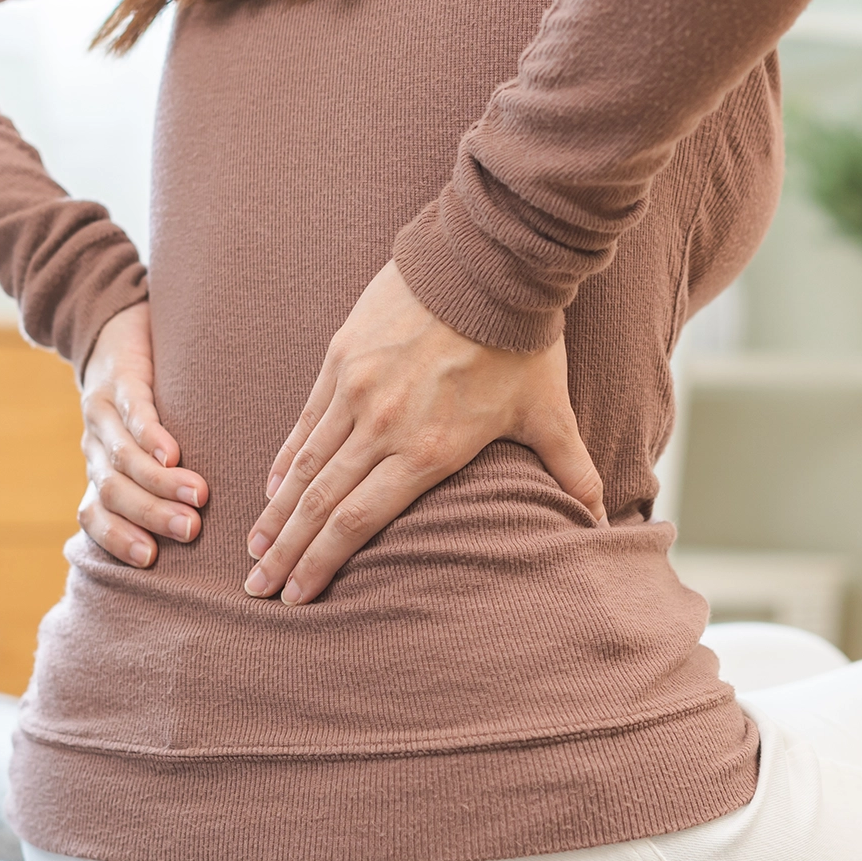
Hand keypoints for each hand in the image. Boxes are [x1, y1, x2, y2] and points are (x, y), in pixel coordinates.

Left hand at [77, 302, 207, 566]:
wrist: (113, 330)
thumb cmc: (143, 406)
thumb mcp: (140, 451)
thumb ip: (156, 488)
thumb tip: (200, 540)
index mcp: (98, 473)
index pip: (94, 517)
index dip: (116, 539)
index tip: (151, 561)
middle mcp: (93, 448)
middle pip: (112, 493)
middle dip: (150, 515)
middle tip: (190, 531)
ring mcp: (102, 414)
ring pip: (122, 458)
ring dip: (159, 482)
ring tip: (198, 497)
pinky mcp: (118, 380)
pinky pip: (132, 412)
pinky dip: (151, 436)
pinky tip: (174, 452)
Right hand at [246, 262, 606, 605]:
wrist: (489, 262)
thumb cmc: (523, 342)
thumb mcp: (550, 414)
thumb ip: (571, 473)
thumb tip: (607, 522)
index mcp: (428, 451)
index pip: (358, 523)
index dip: (323, 565)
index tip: (297, 598)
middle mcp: (383, 426)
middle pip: (321, 505)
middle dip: (286, 553)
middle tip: (256, 590)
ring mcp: (357, 390)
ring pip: (305, 466)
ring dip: (276, 513)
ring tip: (254, 549)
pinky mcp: (343, 356)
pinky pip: (306, 420)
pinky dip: (287, 458)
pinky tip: (273, 487)